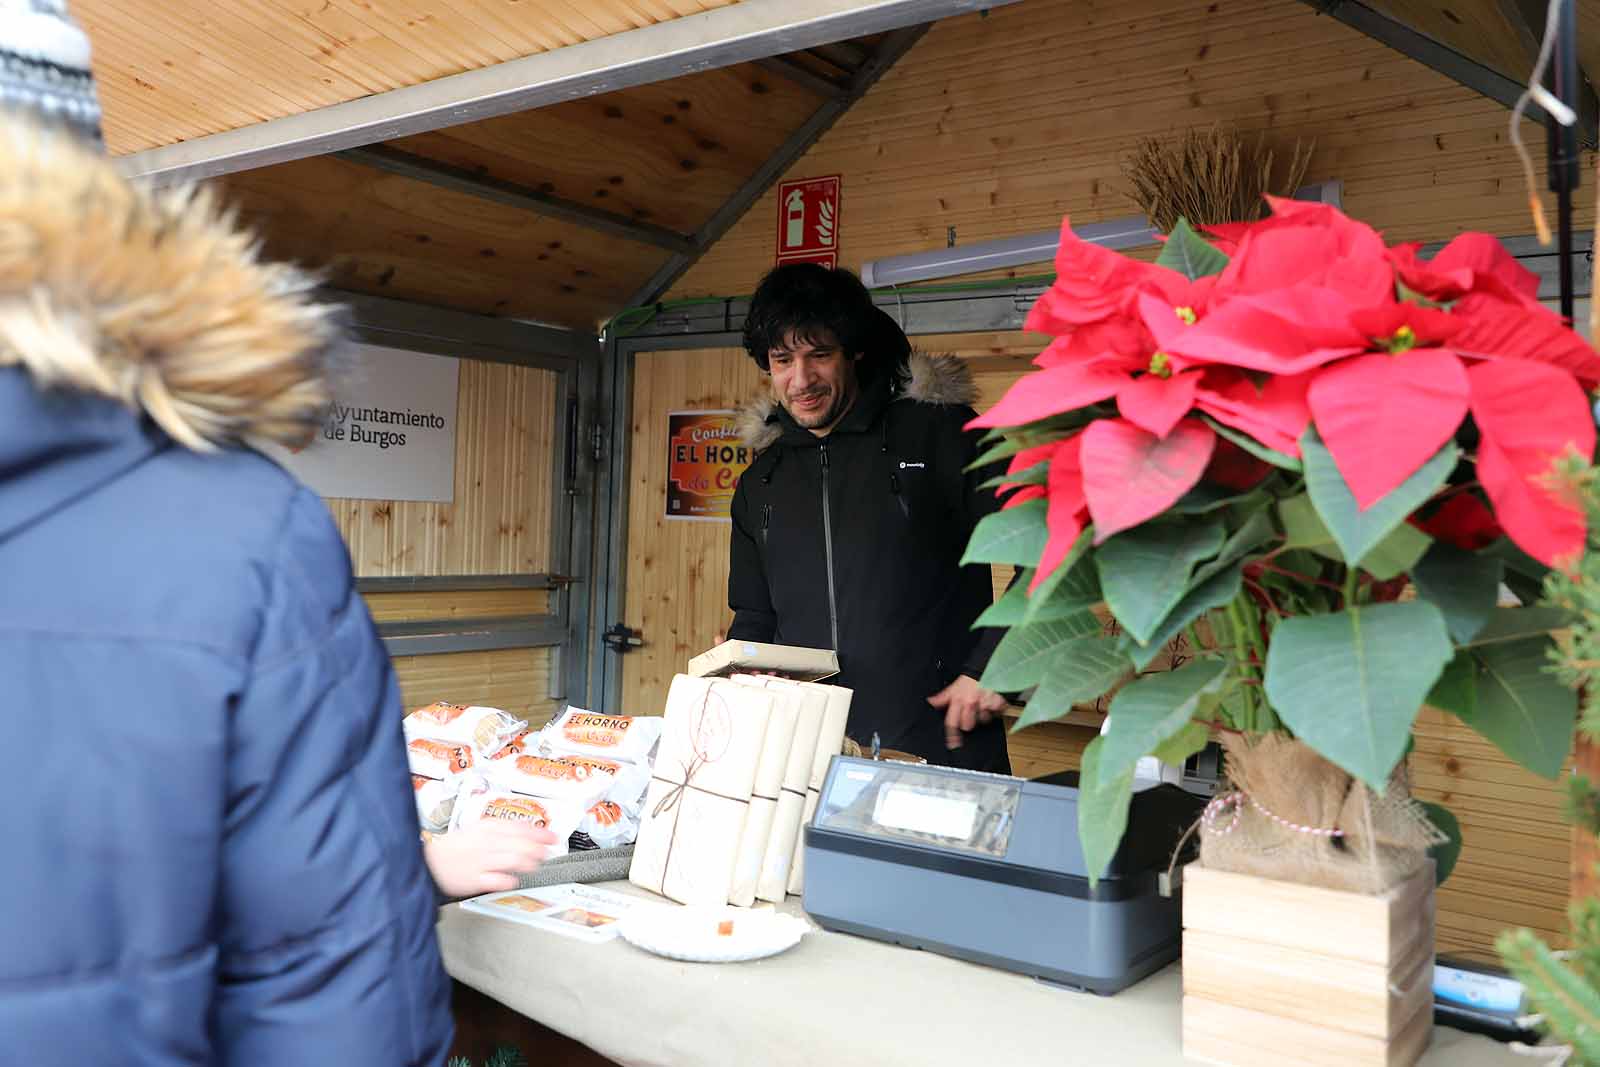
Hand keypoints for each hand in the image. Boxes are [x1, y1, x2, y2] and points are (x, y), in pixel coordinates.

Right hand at [423, 819, 555, 898]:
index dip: (540, 832)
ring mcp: (480, 861)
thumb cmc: (456, 848)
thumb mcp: (479, 829)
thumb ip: (503, 829)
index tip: (553, 837)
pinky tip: (514, 880)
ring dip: (528, 863)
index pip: (519, 827)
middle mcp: (485, 843)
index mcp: (487, 828)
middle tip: (548, 852)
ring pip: (512, 860)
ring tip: (536, 865)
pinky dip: (508, 880)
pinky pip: (495, 880)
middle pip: (519, 844)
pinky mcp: (474, 879)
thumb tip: (528, 830)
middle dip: (538, 849)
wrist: (430, 862)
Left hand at [927, 674, 1008, 749]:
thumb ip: (942, 697)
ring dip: (983, 715)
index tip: (953, 745)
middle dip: (969, 722)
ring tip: (981, 704)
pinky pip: (995, 714)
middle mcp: (970, 704)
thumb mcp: (954, 687)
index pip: (952, 722)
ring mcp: (984, 704)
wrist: (985, 669)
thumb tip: (931, 702)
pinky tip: (991, 702)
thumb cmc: (969, 680)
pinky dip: (994, 710)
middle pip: (968, 726)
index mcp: (958, 701)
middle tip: (970, 712)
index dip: (951, 736)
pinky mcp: (997, 703)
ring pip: (983, 721)